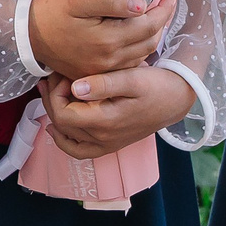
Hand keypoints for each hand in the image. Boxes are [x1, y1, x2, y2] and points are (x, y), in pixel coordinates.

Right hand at [27, 0, 176, 81]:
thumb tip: (142, 4)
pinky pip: (130, 63)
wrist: (27, 36)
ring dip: (153, 35)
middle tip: (166, 4)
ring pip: (143, 54)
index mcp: (108, 40)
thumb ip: (111, 1)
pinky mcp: (98, 74)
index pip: (148, 24)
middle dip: (162, 21)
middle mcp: (110, 60)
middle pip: (150, 41)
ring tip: (155, 17)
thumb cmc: (52, 12)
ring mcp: (104, 70)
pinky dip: (140, 48)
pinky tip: (137, 35)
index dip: (164, 9)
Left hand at [39, 67, 196, 158]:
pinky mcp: (109, 144)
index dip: (55, 93)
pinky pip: (78, 150)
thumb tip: (75, 88)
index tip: (62, 74)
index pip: (63, 113)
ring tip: (49, 89)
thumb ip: (103, 83)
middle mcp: (103, 138)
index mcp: (106, 121)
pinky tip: (55, 124)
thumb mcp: (132, 77)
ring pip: (66, 135)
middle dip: (51, 97)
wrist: (176, 100)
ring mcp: (106, 144)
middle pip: (61, 123)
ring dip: (53, 112)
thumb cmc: (156, 85)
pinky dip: (63, 139)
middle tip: (53, 75)